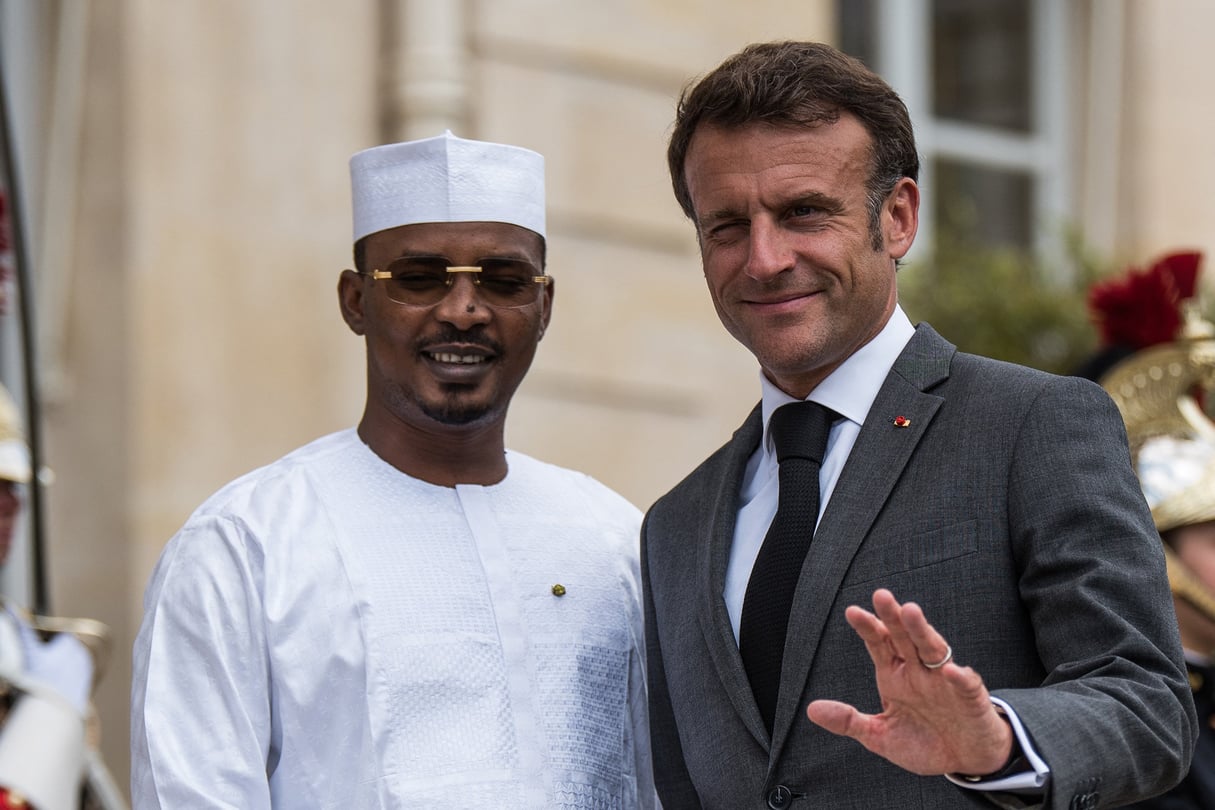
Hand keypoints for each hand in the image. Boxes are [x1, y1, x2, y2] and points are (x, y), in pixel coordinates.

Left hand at [805, 588, 1012, 776]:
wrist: (964, 761)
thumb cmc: (923, 743)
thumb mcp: (879, 736)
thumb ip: (849, 721)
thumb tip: (812, 710)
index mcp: (895, 675)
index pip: (879, 644)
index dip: (868, 628)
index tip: (852, 611)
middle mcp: (919, 671)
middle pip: (904, 637)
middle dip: (893, 617)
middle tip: (881, 596)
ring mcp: (945, 682)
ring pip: (933, 649)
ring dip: (922, 631)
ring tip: (911, 612)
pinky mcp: (971, 700)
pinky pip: (966, 685)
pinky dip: (960, 677)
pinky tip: (949, 671)